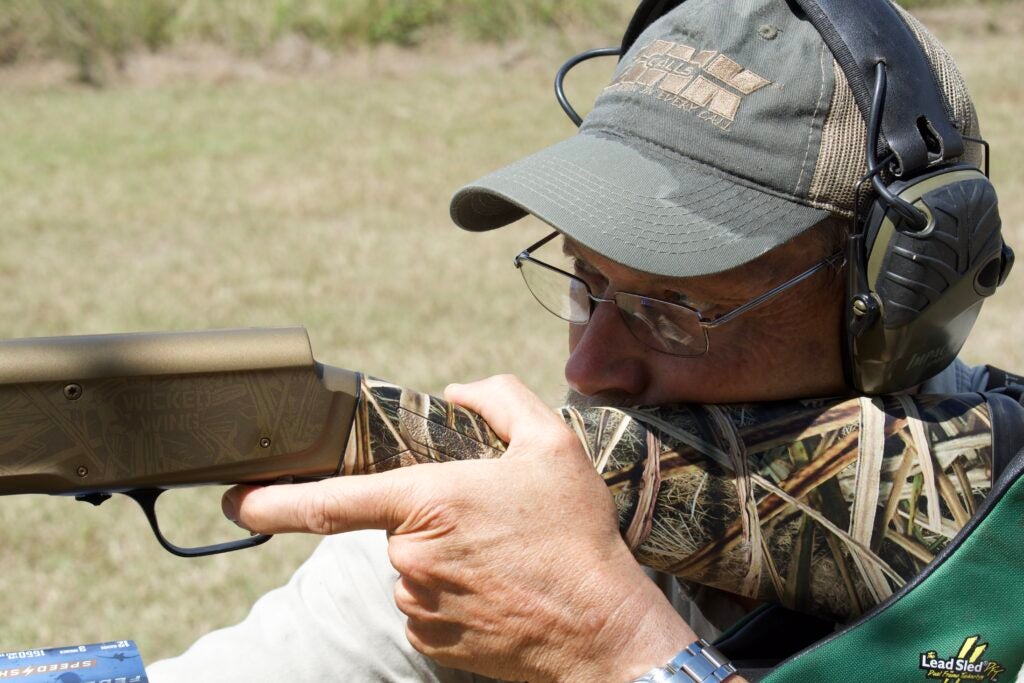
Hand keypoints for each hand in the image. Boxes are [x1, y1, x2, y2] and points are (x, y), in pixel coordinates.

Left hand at [222, 375, 699, 681]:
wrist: (602, 628)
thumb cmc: (576, 535)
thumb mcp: (551, 444)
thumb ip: (499, 400)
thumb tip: (458, 393)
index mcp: (429, 502)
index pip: (329, 502)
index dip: (271, 502)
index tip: (233, 500)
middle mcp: (410, 558)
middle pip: (395, 526)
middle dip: (431, 517)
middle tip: (493, 523)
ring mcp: (417, 605)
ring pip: (411, 565)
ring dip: (444, 555)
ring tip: (506, 558)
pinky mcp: (430, 640)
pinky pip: (424, 603)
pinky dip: (452, 591)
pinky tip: (498, 588)